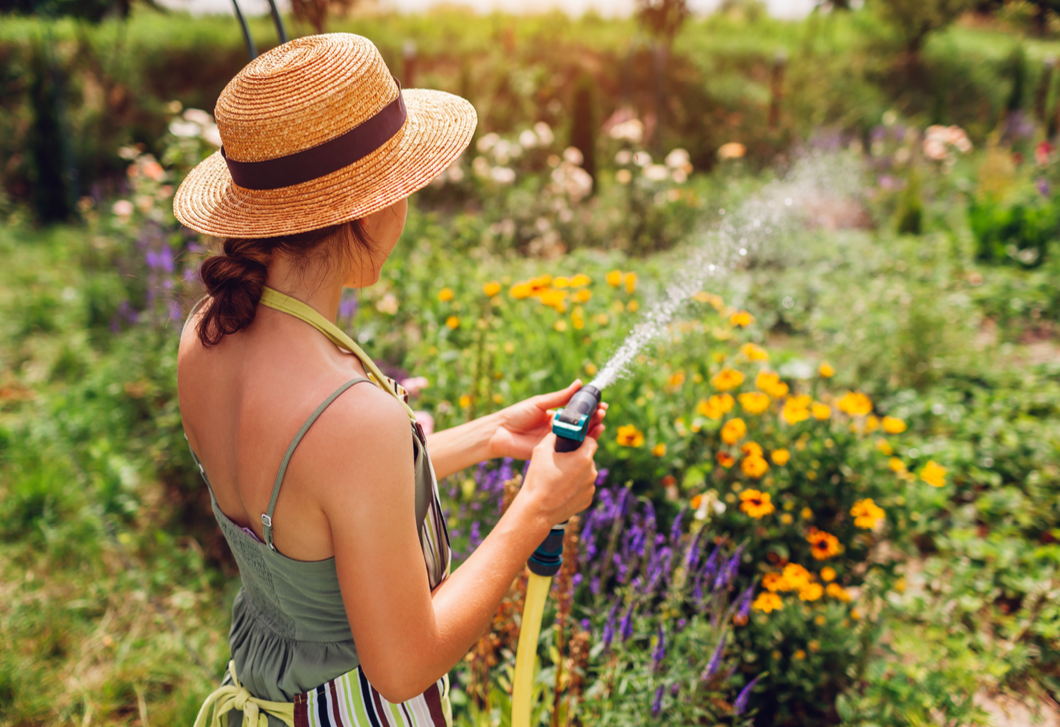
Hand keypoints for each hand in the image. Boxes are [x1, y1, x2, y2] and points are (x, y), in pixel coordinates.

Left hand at [489, 380, 606, 460]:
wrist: (501, 432)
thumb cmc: (518, 414)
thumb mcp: (541, 403)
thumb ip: (561, 397)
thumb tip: (579, 383)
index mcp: (556, 416)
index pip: (578, 413)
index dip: (590, 409)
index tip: (601, 405)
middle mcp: (559, 429)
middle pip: (582, 425)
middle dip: (595, 419)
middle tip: (603, 413)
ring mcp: (557, 441)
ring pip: (579, 438)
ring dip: (592, 431)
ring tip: (601, 423)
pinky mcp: (553, 453)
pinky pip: (570, 450)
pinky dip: (582, 445)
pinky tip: (591, 438)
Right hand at [521, 432, 598, 525]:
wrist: (536, 510)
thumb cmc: (538, 479)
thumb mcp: (541, 450)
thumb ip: (553, 436)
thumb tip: (558, 430)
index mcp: (583, 459)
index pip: (591, 441)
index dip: (582, 440)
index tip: (573, 442)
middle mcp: (591, 473)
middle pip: (588, 458)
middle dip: (577, 458)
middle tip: (562, 462)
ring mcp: (591, 488)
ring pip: (586, 474)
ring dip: (577, 473)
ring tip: (560, 478)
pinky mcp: (587, 500)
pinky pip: (584, 488)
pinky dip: (576, 487)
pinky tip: (562, 489)